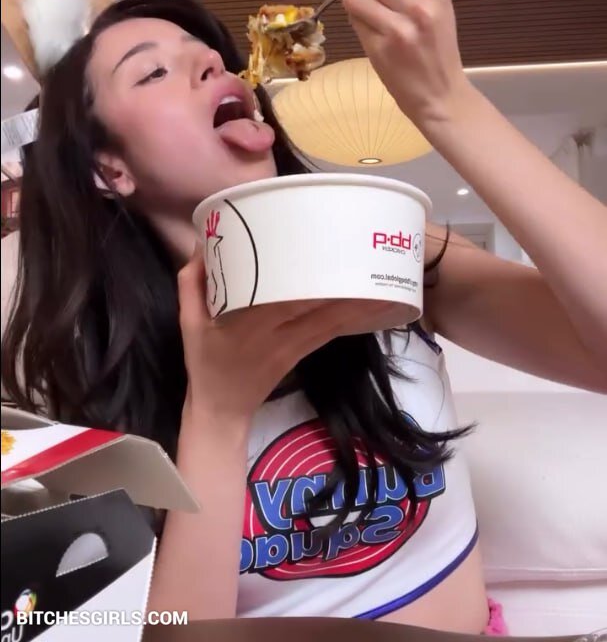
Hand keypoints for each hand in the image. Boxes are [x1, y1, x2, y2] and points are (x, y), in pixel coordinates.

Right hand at [177, 247, 399, 421]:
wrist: (223, 410)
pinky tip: (375, 303)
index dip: (308, 280)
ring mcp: (296, 345)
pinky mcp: (305, 351)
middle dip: (343, 283)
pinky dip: (355, 317)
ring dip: (359, 301)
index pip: (284, 300)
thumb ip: (193, 283)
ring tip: (383, 278)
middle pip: (318, 307)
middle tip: (365, 254)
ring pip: (333, 319)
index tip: (326, 251)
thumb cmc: (204, 361)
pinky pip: (333, 330)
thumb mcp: (188, 322)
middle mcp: (279, 335)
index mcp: (249, 325)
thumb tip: (203, 242)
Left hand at [342, 0, 472, 127]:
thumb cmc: (438, 46)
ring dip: (355, 1)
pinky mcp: (378, 50)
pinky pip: (353, 21)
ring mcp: (397, 30)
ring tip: (370, 12)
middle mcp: (418, 7)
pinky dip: (357, 22)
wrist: (440, 94)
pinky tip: (371, 30)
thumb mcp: (438, 3)